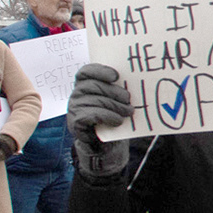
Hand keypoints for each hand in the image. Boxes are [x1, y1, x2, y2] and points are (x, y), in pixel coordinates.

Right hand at [68, 63, 132, 178]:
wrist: (103, 140)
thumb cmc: (111, 114)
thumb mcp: (115, 99)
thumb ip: (119, 88)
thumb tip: (138, 80)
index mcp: (84, 84)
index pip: (86, 71)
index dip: (100, 71)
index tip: (116, 76)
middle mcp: (77, 93)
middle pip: (94, 85)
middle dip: (114, 92)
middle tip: (129, 99)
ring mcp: (74, 107)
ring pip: (96, 100)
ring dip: (116, 106)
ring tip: (129, 111)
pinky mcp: (75, 121)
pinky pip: (92, 115)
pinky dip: (108, 117)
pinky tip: (118, 120)